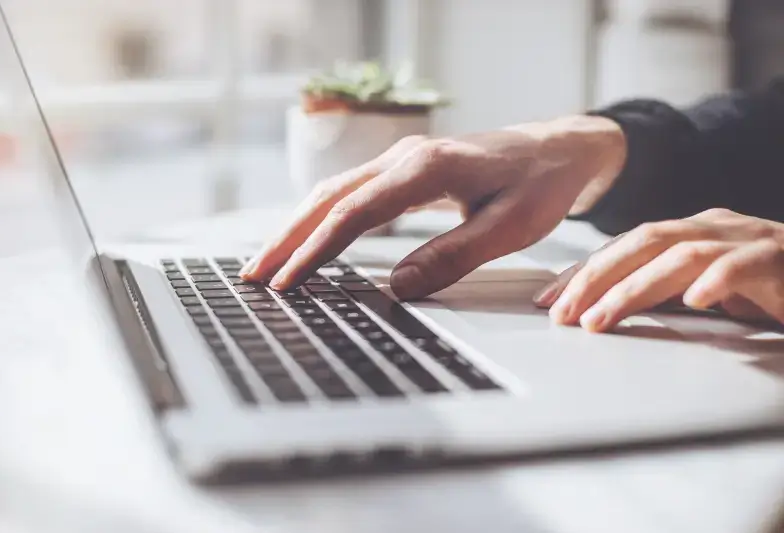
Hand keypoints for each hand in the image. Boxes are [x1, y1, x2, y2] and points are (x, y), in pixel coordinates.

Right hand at [241, 115, 625, 298]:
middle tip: (253, 277)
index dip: (317, 251)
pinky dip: (320, 217)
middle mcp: (404, 156)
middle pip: (328, 197)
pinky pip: (349, 192)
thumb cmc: (540, 185)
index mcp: (427, 168)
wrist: (558, 149)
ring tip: (267, 263)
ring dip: (296, 227)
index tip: (289, 283)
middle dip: (287, 239)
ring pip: (332, 191)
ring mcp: (400, 159)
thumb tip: (399, 287)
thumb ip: (455, 254)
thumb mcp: (511, 226)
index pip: (355, 213)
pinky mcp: (403, 169)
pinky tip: (306, 239)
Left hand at [534, 208, 783, 330]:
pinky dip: (716, 281)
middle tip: (563, 314)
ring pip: (679, 255)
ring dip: (634, 289)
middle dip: (594, 278)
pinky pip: (741, 265)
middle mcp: (711, 228)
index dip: (584, 271)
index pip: (624, 247)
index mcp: (689, 233)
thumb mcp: (701, 290)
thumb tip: (604, 309)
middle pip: (641, 243)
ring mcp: (745, 239)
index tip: (549, 300)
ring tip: (601, 319)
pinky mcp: (777, 259)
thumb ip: (661, 292)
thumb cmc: (764, 286)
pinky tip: (694, 302)